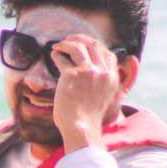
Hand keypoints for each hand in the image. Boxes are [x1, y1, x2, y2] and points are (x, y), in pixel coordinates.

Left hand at [50, 34, 124, 151]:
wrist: (81, 128)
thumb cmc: (89, 117)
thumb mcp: (104, 97)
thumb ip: (103, 82)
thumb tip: (94, 68)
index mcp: (112, 78)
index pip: (108, 53)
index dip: (95, 46)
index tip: (85, 45)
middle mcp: (102, 73)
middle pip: (93, 44)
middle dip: (80, 39)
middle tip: (68, 40)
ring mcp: (88, 73)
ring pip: (77, 47)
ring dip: (66, 44)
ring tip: (58, 47)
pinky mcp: (71, 76)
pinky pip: (62, 58)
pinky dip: (57, 54)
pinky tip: (53, 55)